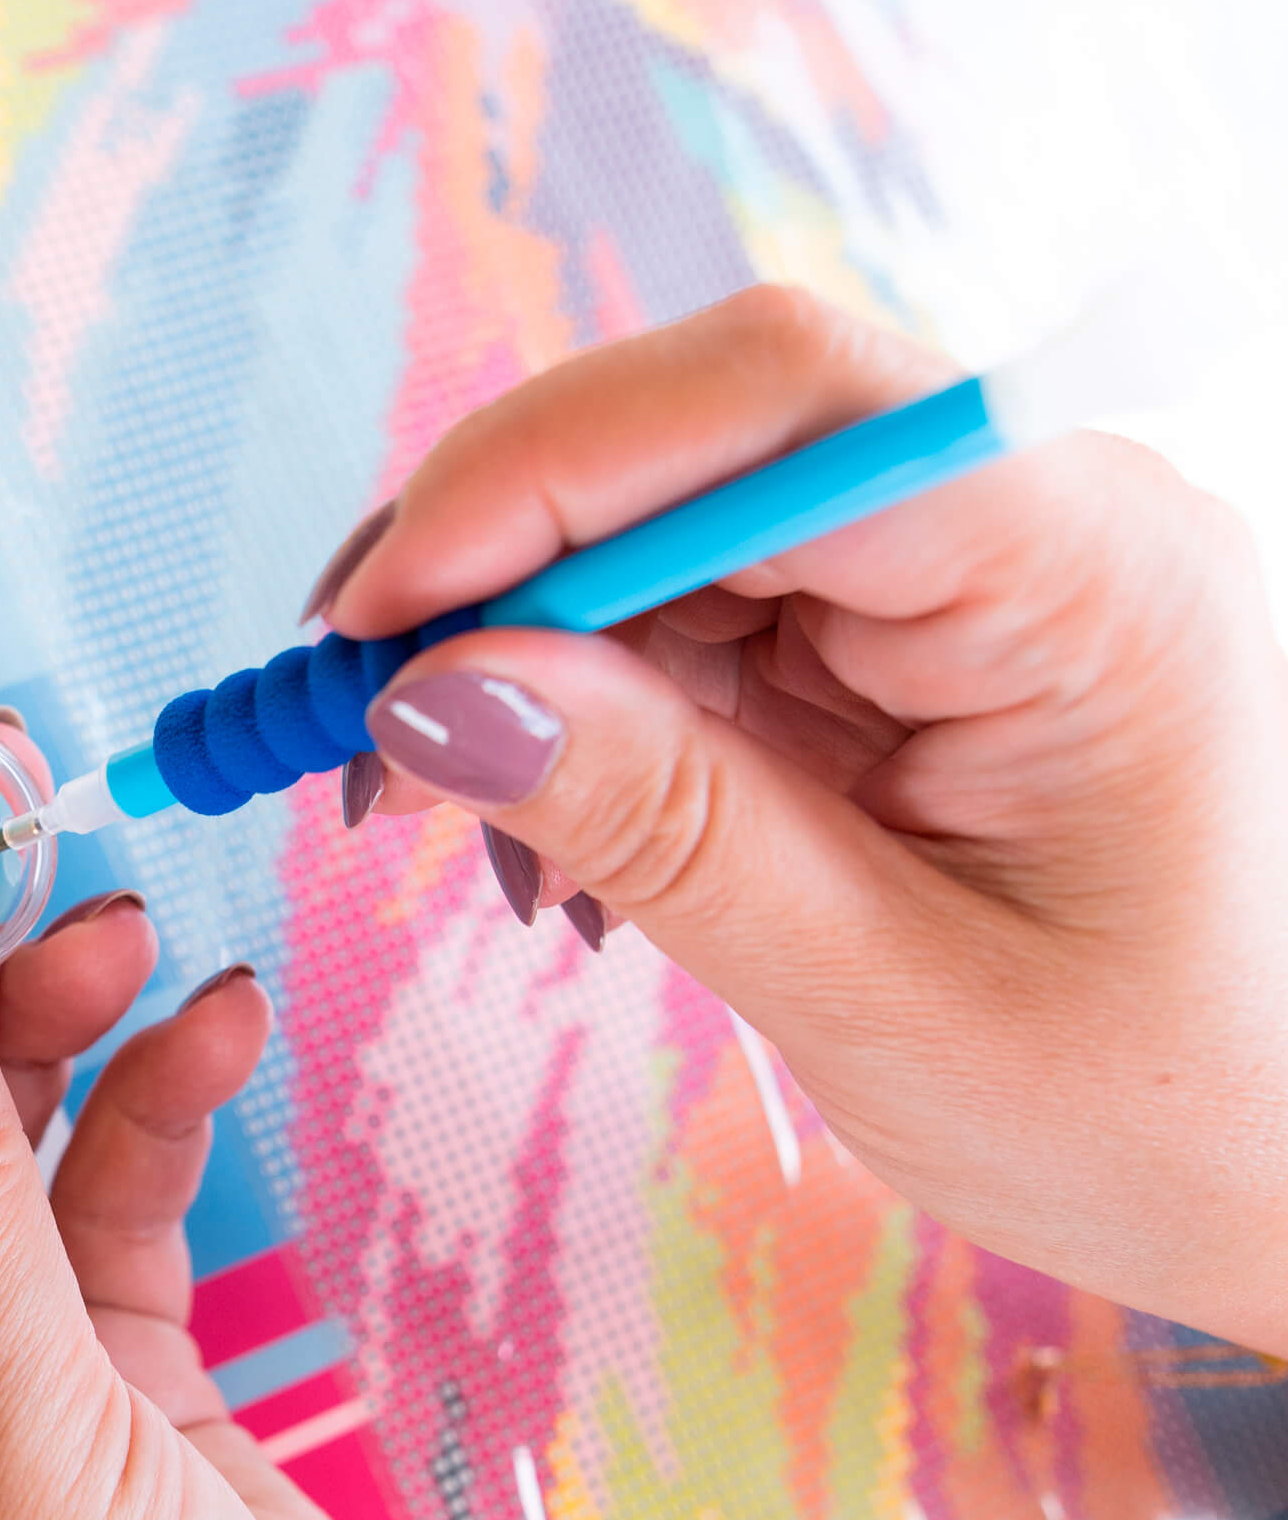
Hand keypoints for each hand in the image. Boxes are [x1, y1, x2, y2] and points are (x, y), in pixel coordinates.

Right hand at [328, 285, 1287, 1353]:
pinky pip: (706, 632)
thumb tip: (427, 695)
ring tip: (443, 823)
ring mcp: (965, 582)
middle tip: (352, 729)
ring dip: (524, 665)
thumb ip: (658, 824)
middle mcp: (1026, 524)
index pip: (776, 406)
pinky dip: (592, 723)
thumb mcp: (885, 992)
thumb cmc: (1166, 1113)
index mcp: (1082, 570)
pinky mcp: (912, 652)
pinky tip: (554, 847)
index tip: (371, 624)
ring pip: (673, 540)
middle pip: (700, 445)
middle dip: (494, 575)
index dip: (535, 480)